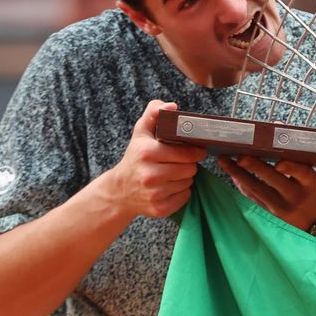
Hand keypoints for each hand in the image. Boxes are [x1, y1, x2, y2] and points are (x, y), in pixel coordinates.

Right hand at [106, 100, 209, 218]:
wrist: (120, 190)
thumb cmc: (135, 157)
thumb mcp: (141, 132)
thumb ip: (154, 113)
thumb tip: (171, 106)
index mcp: (147, 152)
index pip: (186, 153)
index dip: (194, 151)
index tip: (195, 150)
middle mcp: (150, 174)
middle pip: (190, 169)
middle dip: (189, 164)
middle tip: (179, 162)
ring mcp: (154, 193)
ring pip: (189, 182)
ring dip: (185, 178)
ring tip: (173, 174)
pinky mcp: (159, 208)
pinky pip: (185, 197)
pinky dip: (182, 192)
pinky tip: (170, 186)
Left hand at [217, 156, 315, 228]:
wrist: (313, 222)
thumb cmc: (309, 191)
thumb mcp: (309, 176)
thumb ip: (294, 155)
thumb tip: (277, 126)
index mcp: (310, 183)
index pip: (303, 173)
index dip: (291, 168)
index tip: (279, 163)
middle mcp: (296, 196)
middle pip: (274, 180)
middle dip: (255, 167)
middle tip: (240, 156)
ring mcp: (281, 208)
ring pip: (257, 189)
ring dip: (239, 174)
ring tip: (224, 160)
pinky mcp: (269, 215)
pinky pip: (252, 197)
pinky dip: (241, 184)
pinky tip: (232, 173)